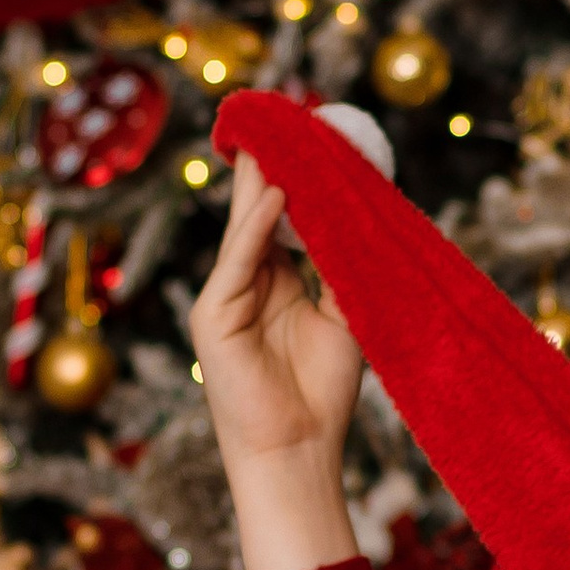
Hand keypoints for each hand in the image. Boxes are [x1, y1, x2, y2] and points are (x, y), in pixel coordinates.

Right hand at [187, 150, 362, 569]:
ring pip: (245, 230)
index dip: (298, 181)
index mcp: (273, 284)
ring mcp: (224, 299)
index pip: (282, 220)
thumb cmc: (321, 394)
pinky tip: (274, 196)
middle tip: (290, 117)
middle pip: (257, 214)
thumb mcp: (344, 318)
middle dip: (272, 168)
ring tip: (281, 139)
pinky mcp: (213, 317)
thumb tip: (355, 219)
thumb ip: (340, 269)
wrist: (296, 453)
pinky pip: (237, 261)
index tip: (317, 138)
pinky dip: (254, 229)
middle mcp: (244, 285)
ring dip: (263, 184)